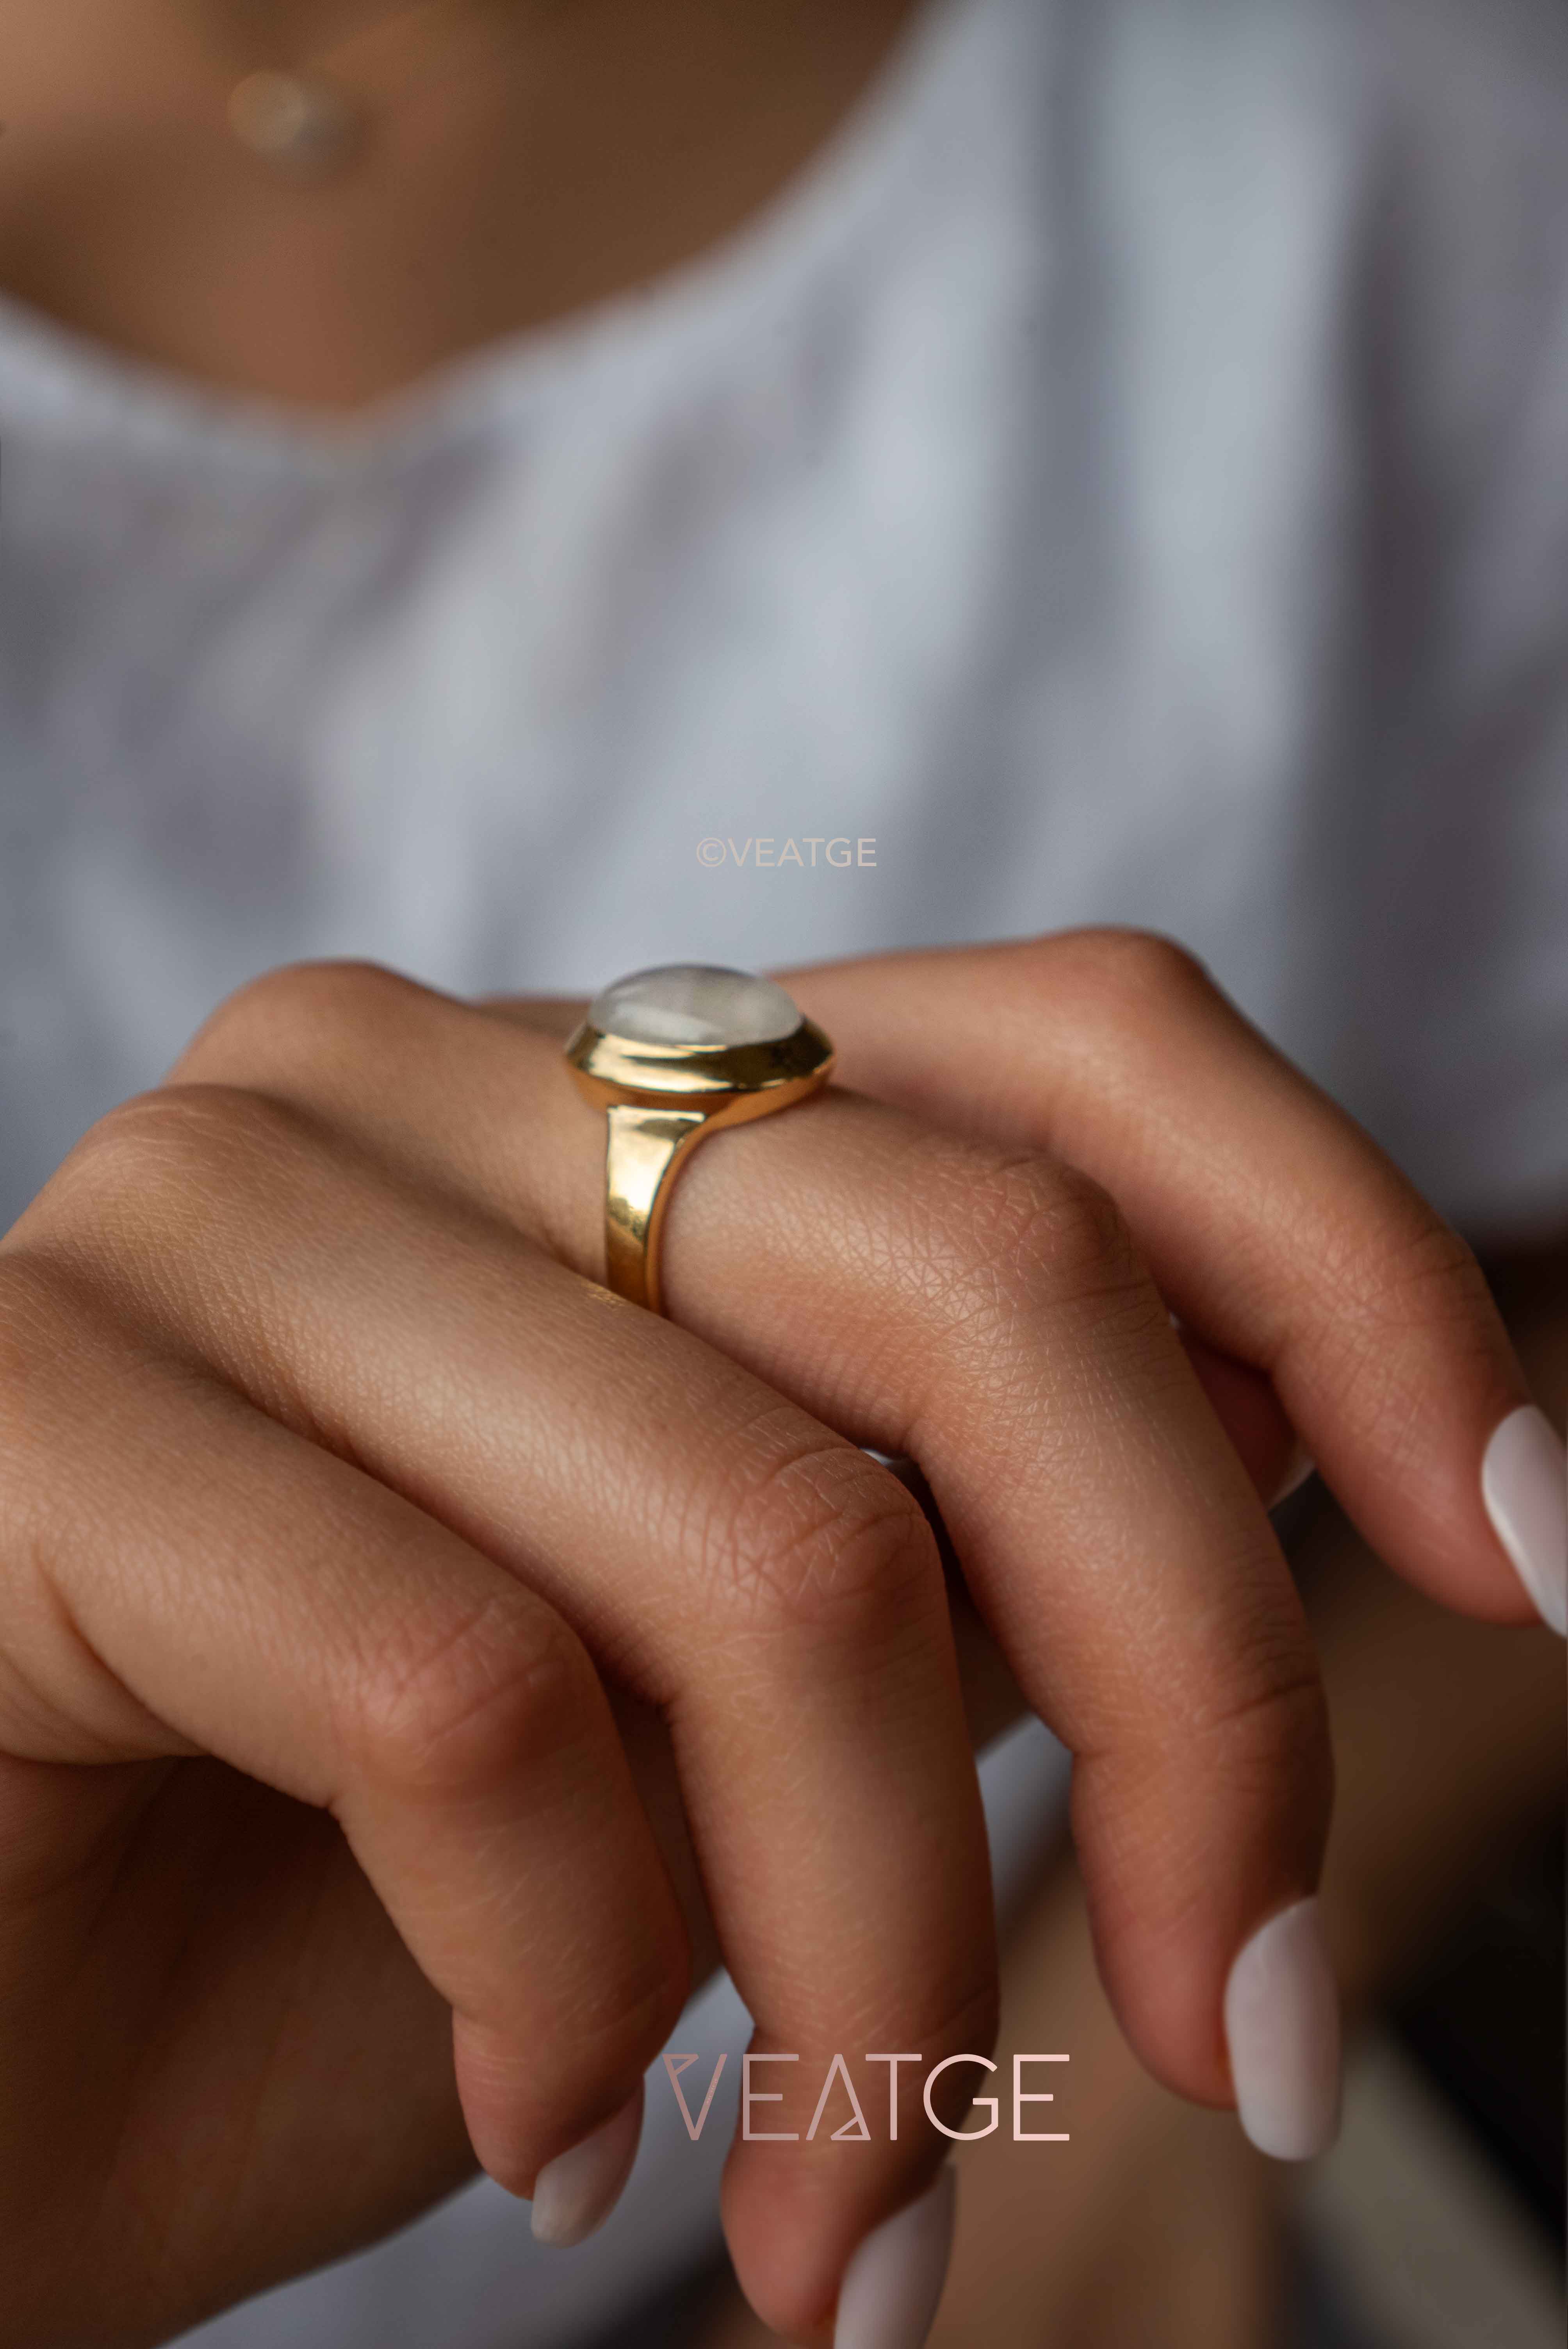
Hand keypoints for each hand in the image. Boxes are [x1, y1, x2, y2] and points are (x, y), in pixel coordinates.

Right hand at [0, 932, 1552, 2347]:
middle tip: (1237, 2041)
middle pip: (987, 1284)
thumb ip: (976, 1528)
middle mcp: (416, 1074)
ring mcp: (212, 1214)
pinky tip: (541, 2128)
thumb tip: (1313, 1444)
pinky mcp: (38, 1413)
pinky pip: (468, 1704)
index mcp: (611, 1090)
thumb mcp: (750, 1694)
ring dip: (881, 1961)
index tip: (1513, 1551)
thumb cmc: (359, 1887)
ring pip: (768, 1548)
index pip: (1079, 1049)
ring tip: (848, 2224)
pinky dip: (576, 1993)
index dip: (1349, 1267)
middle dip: (1196, 1699)